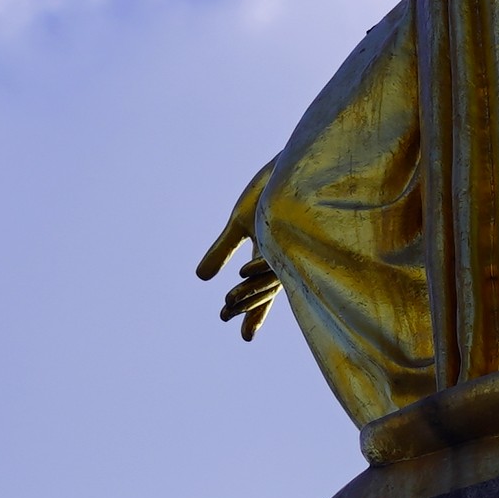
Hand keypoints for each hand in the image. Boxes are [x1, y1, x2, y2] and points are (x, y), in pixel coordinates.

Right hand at [195, 162, 280, 339]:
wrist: (298, 160)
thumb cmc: (273, 190)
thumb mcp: (240, 221)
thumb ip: (222, 250)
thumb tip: (200, 279)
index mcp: (274, 253)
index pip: (264, 290)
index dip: (254, 312)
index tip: (245, 337)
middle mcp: (288, 251)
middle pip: (267, 287)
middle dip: (246, 305)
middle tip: (229, 323)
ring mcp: (295, 238)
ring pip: (273, 274)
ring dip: (248, 290)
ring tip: (228, 303)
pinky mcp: (297, 222)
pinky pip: (277, 249)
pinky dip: (259, 263)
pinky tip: (242, 271)